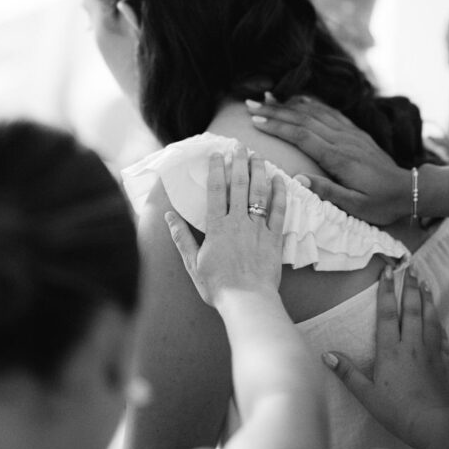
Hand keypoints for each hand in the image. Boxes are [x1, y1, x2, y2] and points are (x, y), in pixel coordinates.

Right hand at [166, 147, 285, 305]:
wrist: (248, 303)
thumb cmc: (218, 286)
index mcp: (217, 227)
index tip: (217, 153)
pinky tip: (279, 179)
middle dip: (239, 162)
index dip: (217, 169)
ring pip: (260, 193)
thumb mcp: (192, 263)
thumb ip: (181, 237)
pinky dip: (280, 194)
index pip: (217, 190)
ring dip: (259, 172)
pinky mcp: (274, 239)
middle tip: (240, 145)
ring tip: (258, 156)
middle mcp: (238, 222)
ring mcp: (258, 229)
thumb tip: (168, 215)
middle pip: (240, 185)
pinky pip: (279, 211)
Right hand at [245, 94, 407, 224]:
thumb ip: (328, 192)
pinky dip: (311, 104)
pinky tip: (299, 100)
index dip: (277, 126)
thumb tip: (298, 179)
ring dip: (289, 104)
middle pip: (303, 119)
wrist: (408, 189)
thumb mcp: (355, 206)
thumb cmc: (380, 203)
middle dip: (275, 110)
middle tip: (250, 104)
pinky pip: (330, 112)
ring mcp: (350, 133)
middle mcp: (342, 139)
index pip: (301, 136)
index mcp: (339, 157)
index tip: (256, 121)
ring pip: (315, 112)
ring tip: (267, 98)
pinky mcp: (355, 132)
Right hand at [322, 265, 448, 440]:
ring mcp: (431, 352)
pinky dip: (440, 323)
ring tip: (426, 284)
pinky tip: (439, 319)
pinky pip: (443, 337)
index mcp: (391, 350)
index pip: (388, 313)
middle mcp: (412, 345)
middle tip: (411, 268)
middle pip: (412, 309)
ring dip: (427, 299)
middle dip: (410, 287)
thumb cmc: (397, 411)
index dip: (386, 292)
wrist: (434, 425)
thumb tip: (326, 355)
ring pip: (430, 318)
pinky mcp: (444, 362)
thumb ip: (348, 373)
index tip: (387, 273)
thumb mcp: (367, 395)